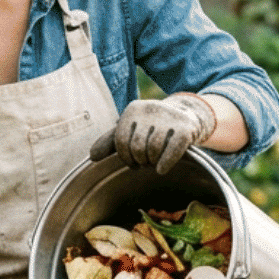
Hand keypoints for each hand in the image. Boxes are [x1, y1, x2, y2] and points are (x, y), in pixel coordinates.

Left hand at [90, 93, 218, 173]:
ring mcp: (169, 117)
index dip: (125, 157)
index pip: (121, 140)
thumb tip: (92, 157)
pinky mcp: (185, 128)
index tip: (132, 162)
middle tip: (145, 162)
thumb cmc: (152, 127)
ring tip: (154, 161)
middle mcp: (151, 109)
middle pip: (137, 147)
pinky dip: (165, 163)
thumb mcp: (131, 130)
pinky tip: (161, 170)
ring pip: (153, 150)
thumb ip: (110, 142)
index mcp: (133, 109)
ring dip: (152, 162)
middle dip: (140, 160)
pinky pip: (172, 151)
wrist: (186, 116)